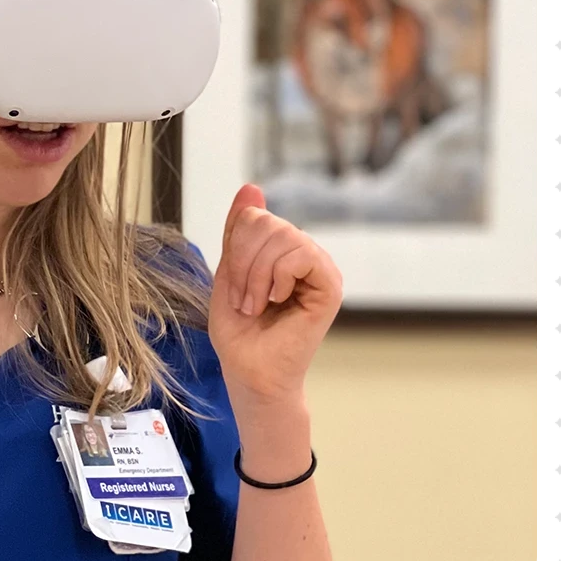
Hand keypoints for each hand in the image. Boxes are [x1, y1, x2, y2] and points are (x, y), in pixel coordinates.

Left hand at [207, 183, 342, 409]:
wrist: (250, 372)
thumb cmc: (239, 332)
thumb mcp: (229, 272)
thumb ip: (240, 232)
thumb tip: (252, 187)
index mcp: (281, 251)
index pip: (255, 217)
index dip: (235, 248)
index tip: (233, 288)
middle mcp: (305, 255)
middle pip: (267, 223)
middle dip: (243, 264)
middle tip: (244, 301)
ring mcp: (320, 269)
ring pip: (283, 236)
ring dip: (257, 275)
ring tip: (257, 305)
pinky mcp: (331, 286)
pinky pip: (302, 254)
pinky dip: (278, 277)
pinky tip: (278, 300)